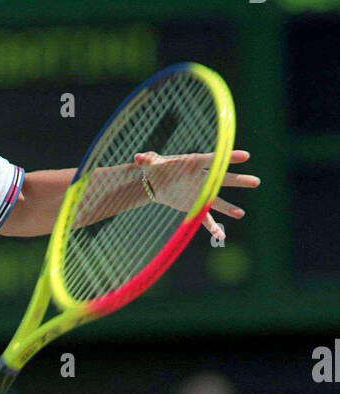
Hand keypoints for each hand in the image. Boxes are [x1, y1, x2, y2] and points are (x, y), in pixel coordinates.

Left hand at [134, 149, 259, 241]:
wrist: (155, 182)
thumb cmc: (156, 168)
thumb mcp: (151, 164)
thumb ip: (147, 160)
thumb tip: (138, 158)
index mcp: (193, 164)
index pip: (213, 159)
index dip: (229, 158)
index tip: (245, 156)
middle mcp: (201, 178)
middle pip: (222, 179)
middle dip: (239, 181)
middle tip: (256, 182)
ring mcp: (199, 193)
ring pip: (217, 200)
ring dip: (229, 208)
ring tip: (240, 214)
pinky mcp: (195, 206)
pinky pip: (205, 218)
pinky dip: (211, 227)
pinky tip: (220, 236)